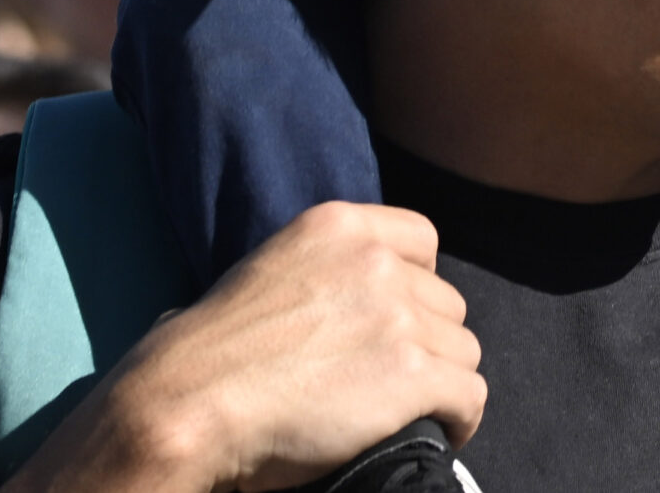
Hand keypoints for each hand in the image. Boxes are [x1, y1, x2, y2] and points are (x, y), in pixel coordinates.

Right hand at [13, 201, 484, 492]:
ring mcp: (398, 315)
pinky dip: (460, 419)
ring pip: (463, 351)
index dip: (418, 285)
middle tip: (395, 381)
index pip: (422, 240)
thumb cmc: (212, 356)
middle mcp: (376, 261)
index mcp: (338, 225)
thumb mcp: (270, 274)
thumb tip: (349, 308)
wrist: (190, 402)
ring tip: (412, 413)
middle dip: (428, 342)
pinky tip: (439, 434)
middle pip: (446, 302)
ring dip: (442, 383)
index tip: (400, 322)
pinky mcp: (413, 373)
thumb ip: (322, 272)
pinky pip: (470, 395)